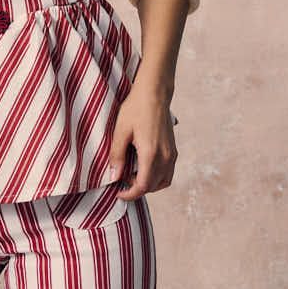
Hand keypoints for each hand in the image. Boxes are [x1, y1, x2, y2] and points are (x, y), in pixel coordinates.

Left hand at [107, 85, 177, 200]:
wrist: (154, 94)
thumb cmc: (136, 109)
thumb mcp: (120, 131)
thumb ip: (117, 156)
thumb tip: (114, 177)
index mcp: (151, 154)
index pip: (143, 186)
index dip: (130, 194)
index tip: (118, 193)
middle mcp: (165, 157)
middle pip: (153, 187)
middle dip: (137, 189)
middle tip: (121, 179)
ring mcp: (171, 154)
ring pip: (163, 182)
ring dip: (148, 184)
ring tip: (133, 174)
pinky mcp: (173, 150)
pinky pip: (168, 172)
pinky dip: (157, 177)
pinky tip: (144, 168)